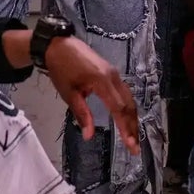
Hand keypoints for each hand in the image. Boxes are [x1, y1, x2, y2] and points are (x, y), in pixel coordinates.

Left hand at [43, 35, 140, 154]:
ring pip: (129, 98)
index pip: (119, 109)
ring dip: (132, 118)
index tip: (131, 144)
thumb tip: (89, 135)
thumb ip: (82, 114)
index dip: (125, 128)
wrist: (59, 46)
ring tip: (133, 136)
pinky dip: (127, 107)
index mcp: (102, 81)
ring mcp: (114, 73)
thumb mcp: (69, 94)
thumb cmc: (62, 69)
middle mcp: (113, 77)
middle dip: (133, 126)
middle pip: (129, 105)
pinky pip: (124, 91)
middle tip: (135, 147)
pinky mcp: (111, 72)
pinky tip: (126, 117)